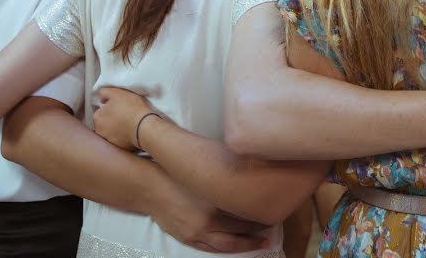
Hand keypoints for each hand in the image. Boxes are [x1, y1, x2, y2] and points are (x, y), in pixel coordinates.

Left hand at [93, 87, 153, 149]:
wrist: (144, 126)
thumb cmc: (132, 107)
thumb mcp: (117, 92)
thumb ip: (105, 92)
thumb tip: (101, 98)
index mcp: (97, 116)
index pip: (101, 111)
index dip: (110, 109)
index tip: (119, 108)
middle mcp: (99, 130)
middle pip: (104, 123)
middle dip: (111, 120)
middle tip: (124, 116)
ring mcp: (108, 140)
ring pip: (110, 133)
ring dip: (115, 129)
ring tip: (128, 125)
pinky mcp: (117, 147)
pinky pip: (118, 141)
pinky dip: (122, 137)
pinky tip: (130, 132)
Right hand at [151, 174, 269, 252]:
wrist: (152, 187)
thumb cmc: (179, 175)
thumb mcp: (206, 175)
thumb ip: (225, 182)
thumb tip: (247, 181)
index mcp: (216, 202)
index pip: (246, 213)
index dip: (261, 214)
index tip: (272, 211)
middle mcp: (209, 221)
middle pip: (241, 230)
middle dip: (258, 230)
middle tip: (273, 226)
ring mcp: (198, 233)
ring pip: (228, 244)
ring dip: (246, 244)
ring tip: (261, 241)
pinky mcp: (189, 238)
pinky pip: (211, 248)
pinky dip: (226, 249)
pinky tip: (235, 246)